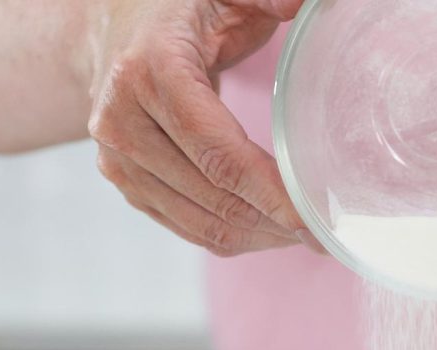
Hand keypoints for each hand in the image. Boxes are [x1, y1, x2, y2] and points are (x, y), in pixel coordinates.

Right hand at [88, 0, 305, 255]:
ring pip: (203, 222)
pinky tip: (268, 232)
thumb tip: (316, 1)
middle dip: (275, 222)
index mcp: (151, 71)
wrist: (112, 31)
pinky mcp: (126, 184)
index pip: (219, 153)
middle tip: (324, 232)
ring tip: (302, 235)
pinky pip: (188, 228)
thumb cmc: (182, 9)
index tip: (313, 218)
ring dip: (259, 237)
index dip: (270, 193)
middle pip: (214, 195)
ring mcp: (118, 159)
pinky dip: (233, 238)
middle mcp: (123, 121)